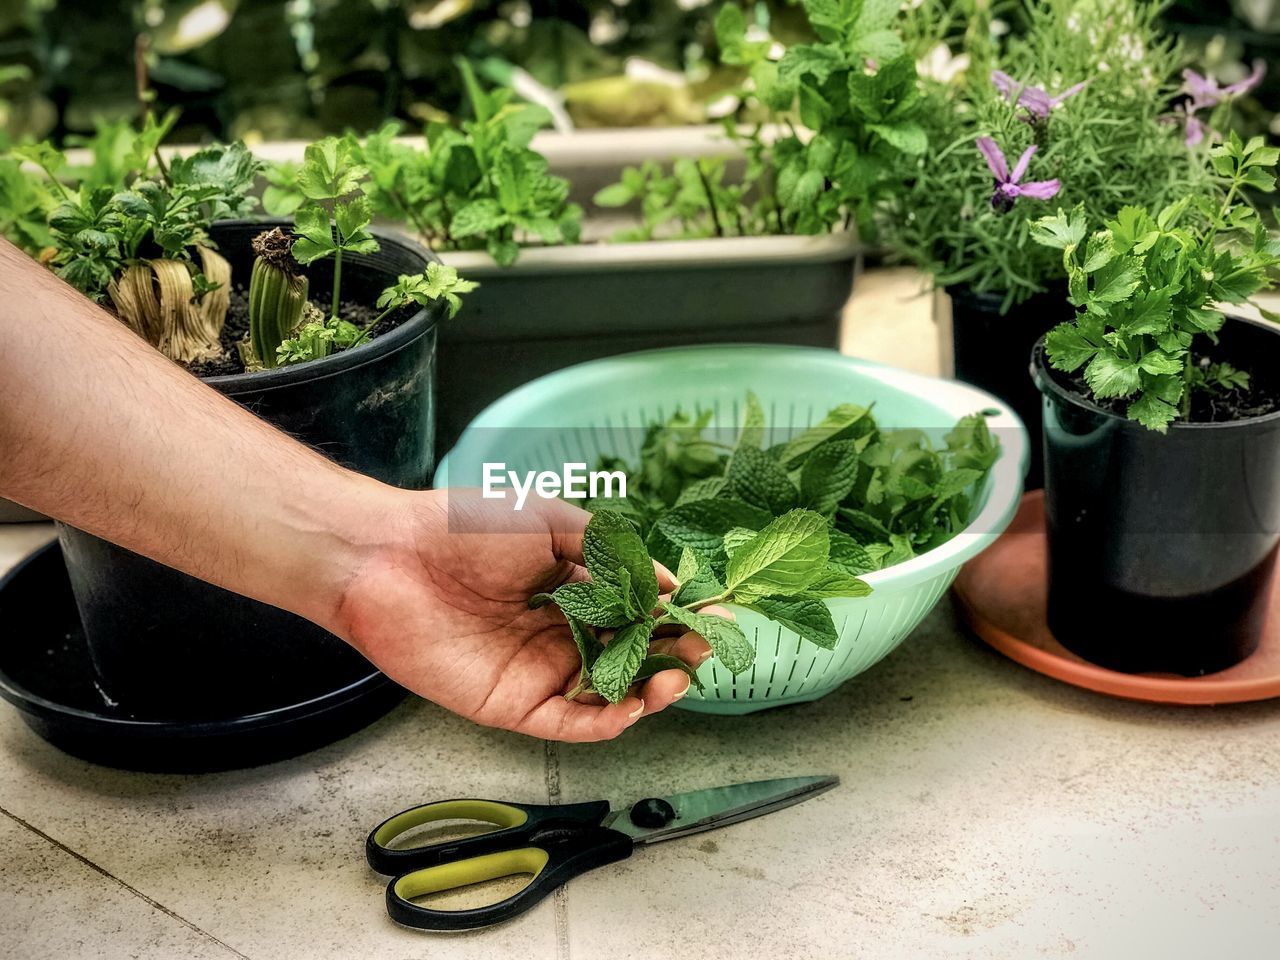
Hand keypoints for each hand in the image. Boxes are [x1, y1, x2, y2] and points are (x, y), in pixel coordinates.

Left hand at [328, 489, 714, 741]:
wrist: (390, 555)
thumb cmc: (464, 527)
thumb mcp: (550, 522)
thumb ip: (608, 553)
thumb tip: (664, 582)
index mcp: (569, 589)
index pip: (635, 611)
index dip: (675, 615)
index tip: (714, 613)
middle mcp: (558, 634)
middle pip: (629, 656)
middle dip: (673, 654)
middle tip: (705, 647)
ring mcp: (537, 671)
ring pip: (607, 695)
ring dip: (649, 692)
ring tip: (677, 677)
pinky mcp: (511, 704)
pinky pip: (569, 723)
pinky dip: (606, 722)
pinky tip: (634, 706)